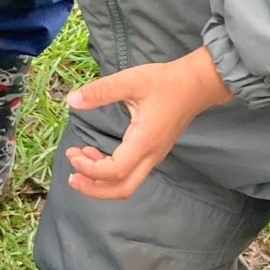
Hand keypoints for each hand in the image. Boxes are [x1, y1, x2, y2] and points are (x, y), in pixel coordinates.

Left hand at [64, 47, 231, 199]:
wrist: (196, 84)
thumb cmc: (165, 82)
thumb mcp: (131, 81)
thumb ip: (101, 91)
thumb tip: (72, 100)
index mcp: (144, 142)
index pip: (115, 171)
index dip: (90, 169)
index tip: (72, 153)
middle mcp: (151, 155)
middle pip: (122, 189)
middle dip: (94, 188)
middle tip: (72, 176)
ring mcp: (154, 156)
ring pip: (127, 183)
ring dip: (101, 180)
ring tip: (80, 161)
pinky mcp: (154, 151)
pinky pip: (131, 172)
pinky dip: (111, 172)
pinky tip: (97, 154)